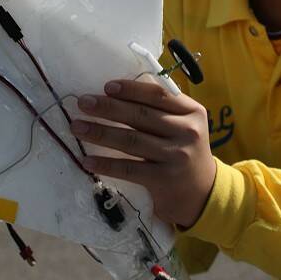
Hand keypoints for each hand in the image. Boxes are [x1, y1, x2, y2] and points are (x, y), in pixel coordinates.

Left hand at [71, 79, 216, 227]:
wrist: (203, 193)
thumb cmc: (184, 150)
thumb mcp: (184, 124)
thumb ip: (162, 108)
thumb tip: (117, 91)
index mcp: (192, 112)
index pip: (158, 94)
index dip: (131, 89)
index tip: (106, 86)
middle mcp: (187, 132)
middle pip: (141, 115)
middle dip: (108, 108)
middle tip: (83, 102)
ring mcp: (176, 156)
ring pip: (131, 140)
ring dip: (100, 132)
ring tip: (77, 127)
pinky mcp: (164, 179)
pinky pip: (128, 168)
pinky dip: (106, 164)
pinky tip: (87, 161)